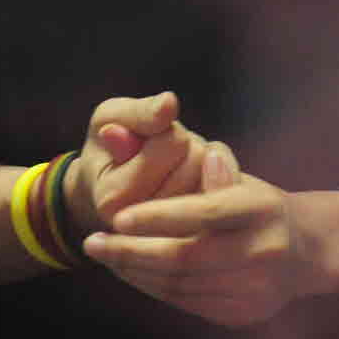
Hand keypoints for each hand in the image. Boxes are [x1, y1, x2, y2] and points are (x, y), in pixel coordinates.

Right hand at [57, 91, 213, 240]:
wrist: (108, 185)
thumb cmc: (109, 146)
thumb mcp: (111, 118)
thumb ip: (138, 113)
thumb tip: (168, 104)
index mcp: (113, 199)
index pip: (171, 142)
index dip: (164, 127)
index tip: (142, 135)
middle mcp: (144, 228)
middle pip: (198, 159)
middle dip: (185, 144)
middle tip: (160, 152)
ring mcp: (176, 235)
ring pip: (217, 172)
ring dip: (201, 159)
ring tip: (172, 165)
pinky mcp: (201, 234)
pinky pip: (230, 186)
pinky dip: (219, 171)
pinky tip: (195, 176)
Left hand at [83, 142, 338, 328]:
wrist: (308, 252)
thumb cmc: (261, 207)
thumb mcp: (244, 180)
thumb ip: (214, 169)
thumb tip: (197, 152)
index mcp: (260, 209)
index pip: (203, 213)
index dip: (158, 216)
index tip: (117, 216)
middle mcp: (261, 251)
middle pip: (184, 258)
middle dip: (131, 252)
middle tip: (93, 243)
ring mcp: (253, 289)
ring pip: (179, 285)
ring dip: (135, 272)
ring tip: (106, 255)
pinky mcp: (241, 314)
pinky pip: (186, 303)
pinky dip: (153, 287)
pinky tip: (133, 272)